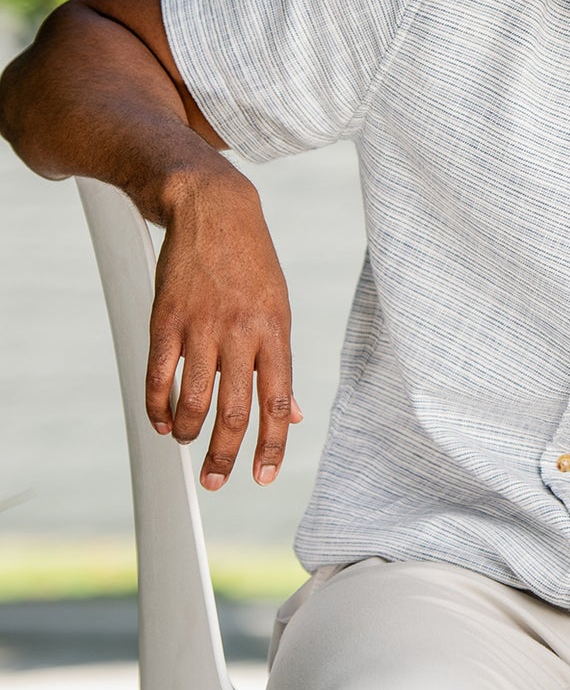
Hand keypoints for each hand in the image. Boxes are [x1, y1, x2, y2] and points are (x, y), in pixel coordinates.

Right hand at [145, 173, 299, 489]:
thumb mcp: (279, 309)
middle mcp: (242, 332)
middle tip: (216, 480)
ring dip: (189, 432)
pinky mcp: (166, 318)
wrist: (214, 209)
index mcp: (276, 332)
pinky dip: (157, 406)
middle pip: (236, 409)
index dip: (271, 444)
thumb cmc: (252, 263)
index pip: (277, 401)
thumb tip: (293, 414)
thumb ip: (280, 363)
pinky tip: (161, 421)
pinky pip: (159, 374)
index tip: (262, 476)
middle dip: (226, 454)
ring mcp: (202, 325)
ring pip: (195, 398)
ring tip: (187, 444)